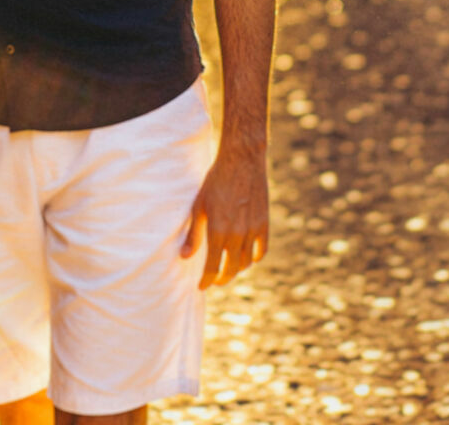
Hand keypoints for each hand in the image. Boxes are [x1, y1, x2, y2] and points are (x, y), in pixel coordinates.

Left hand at [181, 144, 267, 288]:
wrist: (241, 161)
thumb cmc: (215, 181)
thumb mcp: (199, 206)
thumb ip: (193, 234)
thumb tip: (184, 257)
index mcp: (218, 231)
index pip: (212, 267)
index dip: (207, 280)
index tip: (202, 287)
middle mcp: (237, 234)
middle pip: (231, 270)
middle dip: (222, 279)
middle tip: (215, 280)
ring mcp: (253, 230)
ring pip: (246, 262)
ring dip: (237, 269)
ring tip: (228, 268)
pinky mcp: (264, 223)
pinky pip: (261, 250)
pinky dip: (254, 258)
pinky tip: (246, 258)